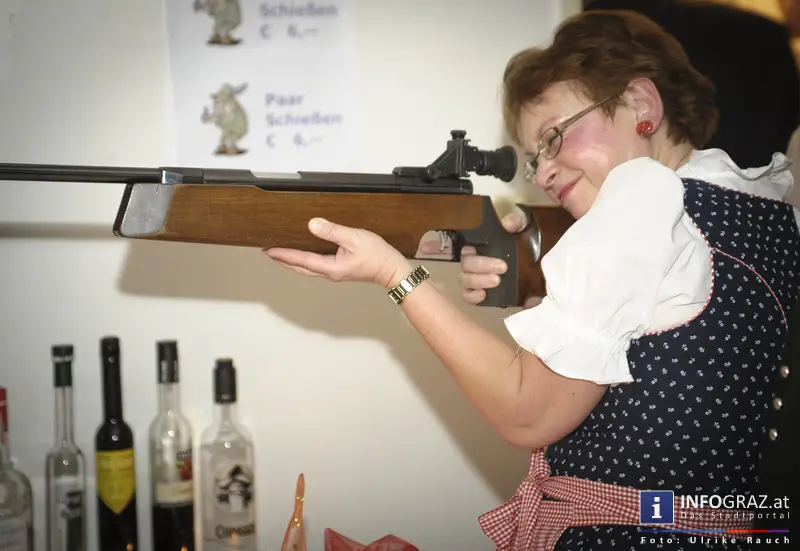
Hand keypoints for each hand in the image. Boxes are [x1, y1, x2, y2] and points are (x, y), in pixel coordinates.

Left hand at [263, 217, 412, 288]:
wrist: (392, 270)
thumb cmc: (377, 256)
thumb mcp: (354, 238)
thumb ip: (332, 231)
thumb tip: (312, 225)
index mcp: (330, 267)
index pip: (300, 260)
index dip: (283, 254)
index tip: (268, 249)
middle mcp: (329, 273)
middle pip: (300, 268)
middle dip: (283, 260)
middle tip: (268, 253)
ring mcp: (334, 273)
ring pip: (307, 269)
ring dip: (292, 262)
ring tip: (280, 254)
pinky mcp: (340, 270)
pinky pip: (316, 266)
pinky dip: (304, 261)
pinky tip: (304, 256)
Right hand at [459, 211, 541, 307]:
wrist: (530, 259)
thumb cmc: (519, 240)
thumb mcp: (520, 227)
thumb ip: (514, 222)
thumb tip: (509, 224)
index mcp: (478, 246)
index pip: (467, 249)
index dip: (478, 255)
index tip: (500, 262)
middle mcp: (472, 262)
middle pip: (466, 266)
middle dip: (482, 267)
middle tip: (503, 269)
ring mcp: (474, 278)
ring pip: (465, 281)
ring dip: (479, 281)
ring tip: (496, 281)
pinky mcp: (478, 292)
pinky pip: (467, 296)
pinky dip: (472, 297)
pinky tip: (483, 295)